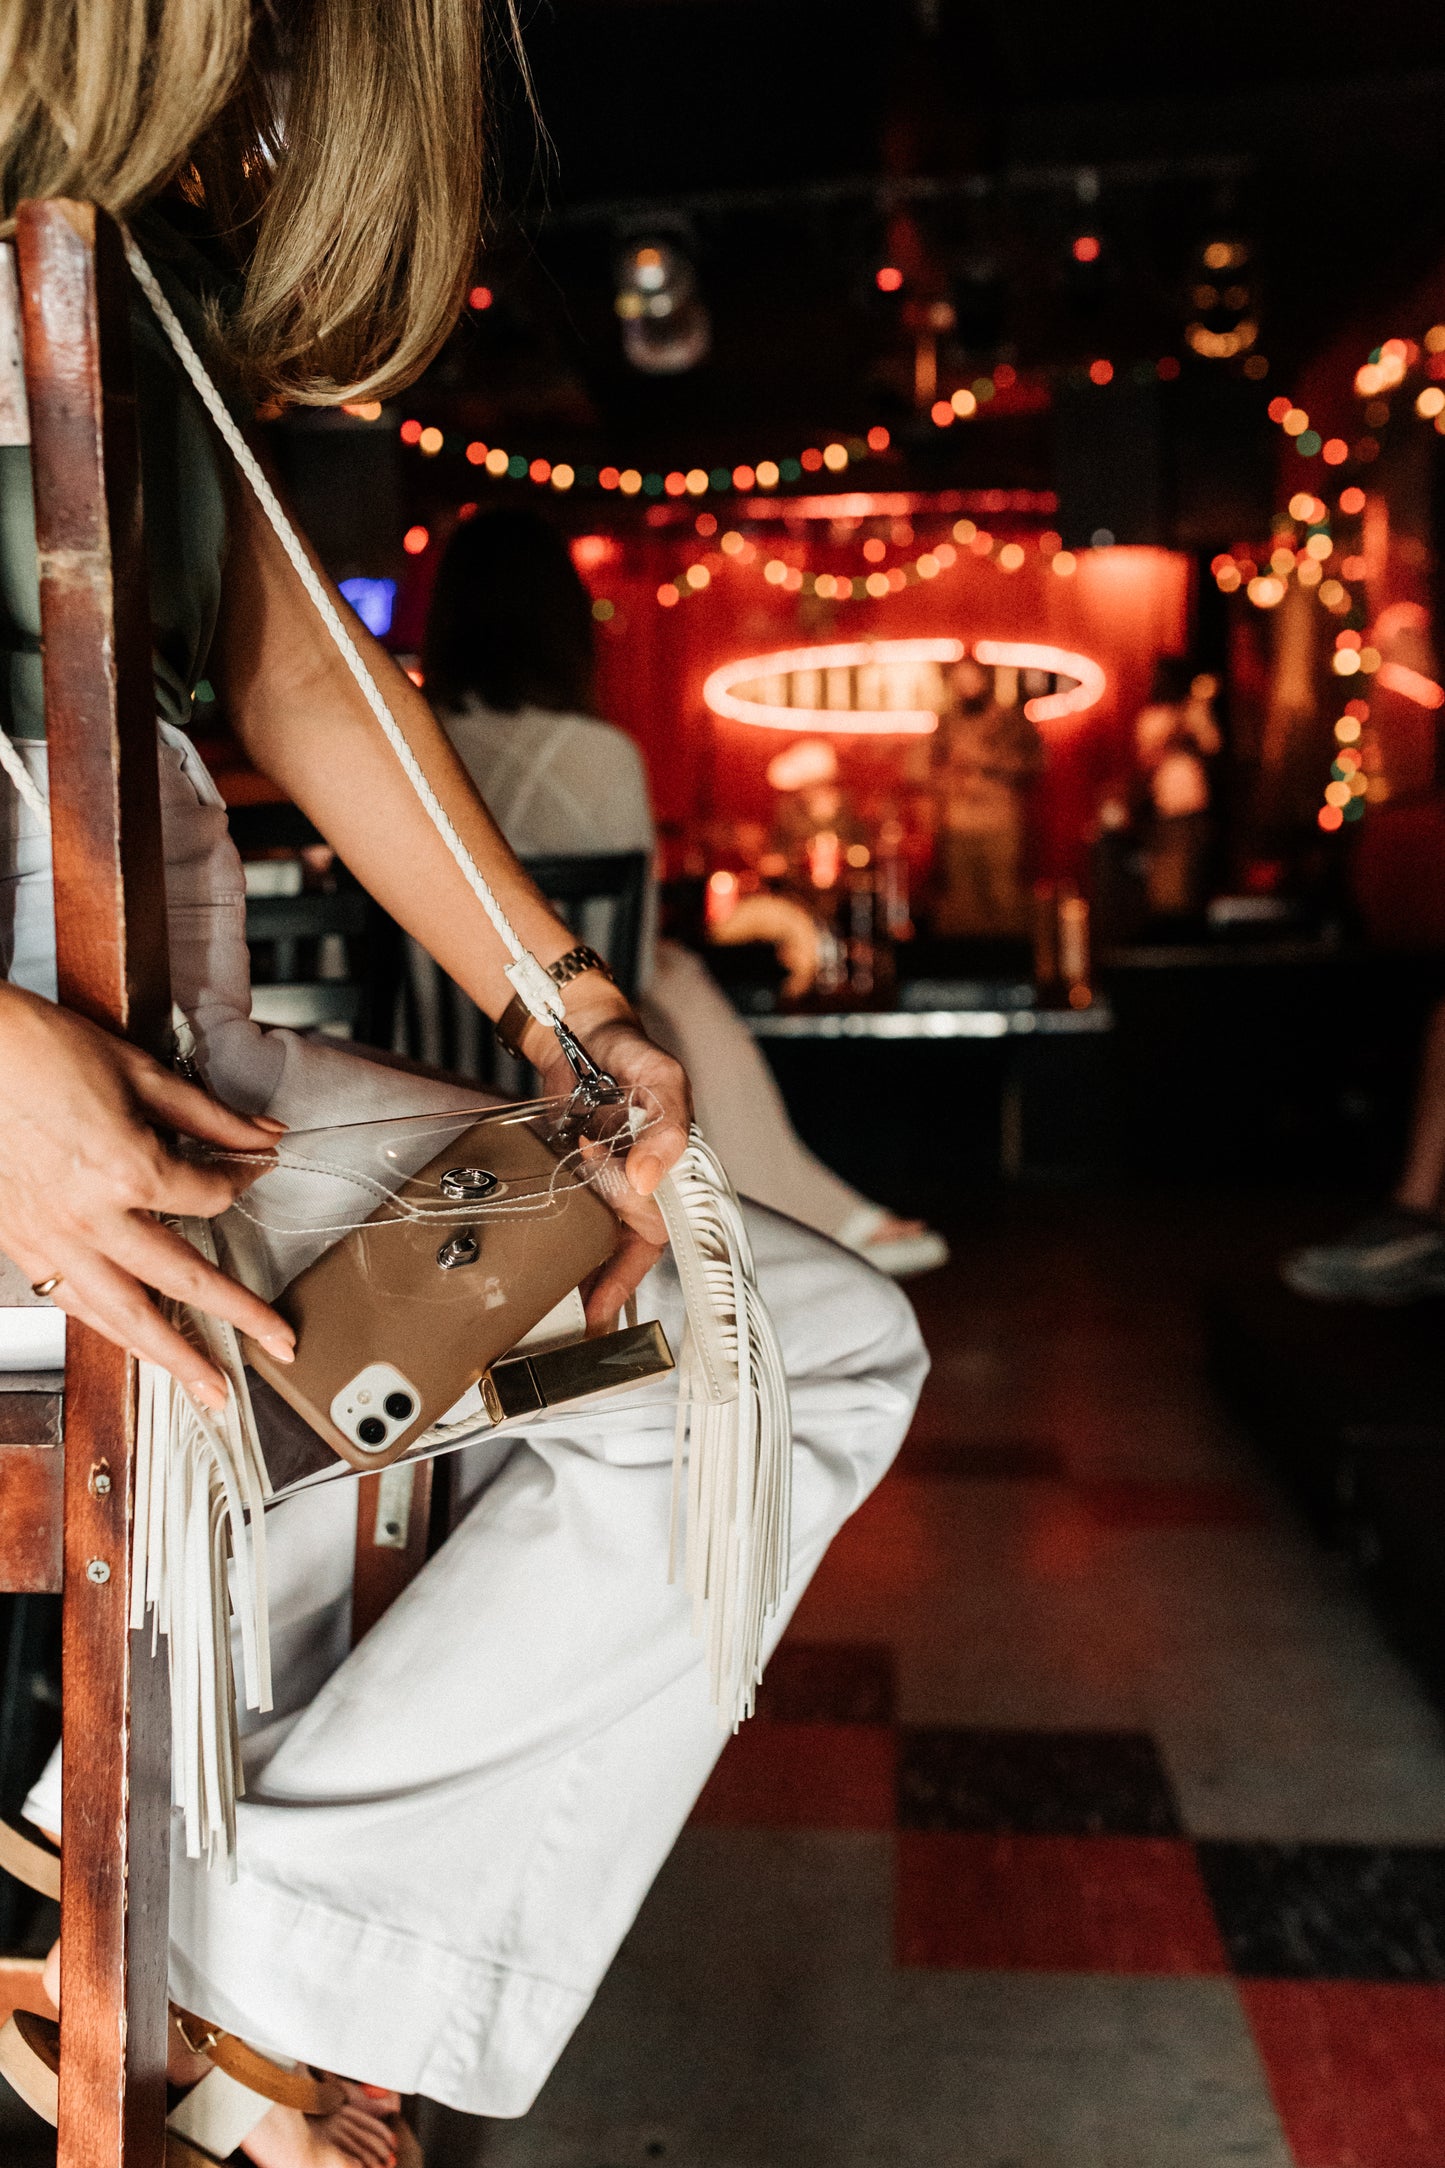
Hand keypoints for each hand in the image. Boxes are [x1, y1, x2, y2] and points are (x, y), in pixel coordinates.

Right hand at [0, 987, 296, 1406]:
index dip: (241, 1182)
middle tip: (280, 1345)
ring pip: (123, 1315)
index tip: (254, 1170)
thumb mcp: (140, 1072)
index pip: (210, 1197)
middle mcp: (92, 1218)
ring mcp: (52, 1238)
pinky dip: (110, 1329)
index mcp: (128, 1169)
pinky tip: (135, 1343)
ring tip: (209, 1386)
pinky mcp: (21, 1244)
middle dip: (239, 1317)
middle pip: (183, 1281)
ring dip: (173, 1356)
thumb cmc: (44, 1051)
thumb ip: (210, 1117)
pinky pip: (73, 1302)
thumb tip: (264, 1136)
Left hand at [523, 980, 691, 1328]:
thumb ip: (665, 1129)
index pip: (653, 1237)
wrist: (583, 1028)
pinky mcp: (569, 1170)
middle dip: (594, 1284)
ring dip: (571, 1266)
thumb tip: (646, 1181)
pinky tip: (530, 1256)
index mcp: (668, 1173)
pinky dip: (551, 1234)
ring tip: (544, 1302)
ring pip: (590, 1237)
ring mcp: (601, 1179)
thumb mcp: (662, 1081)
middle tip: (565, 1320)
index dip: (627, 1276)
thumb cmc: (633, 1053)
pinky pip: (563, 1211)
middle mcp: (636, 1184)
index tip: (602, 1310)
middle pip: (617, 1247)